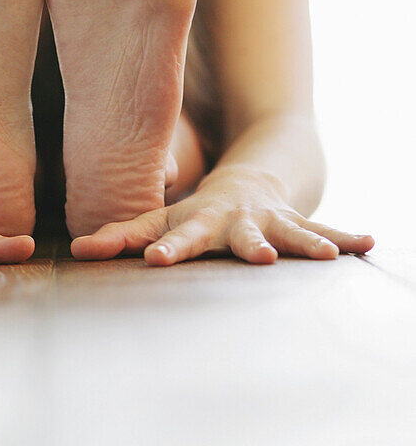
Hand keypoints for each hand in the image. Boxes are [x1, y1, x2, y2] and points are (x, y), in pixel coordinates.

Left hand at [70, 166, 373, 264]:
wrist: (246, 185)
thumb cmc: (192, 213)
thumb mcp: (159, 220)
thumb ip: (120, 235)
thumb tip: (76, 251)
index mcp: (198, 223)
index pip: (176, 235)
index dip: (166, 247)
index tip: (153, 260)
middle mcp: (235, 221)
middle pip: (238, 237)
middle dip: (247, 246)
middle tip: (257, 259)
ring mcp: (269, 222)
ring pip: (288, 234)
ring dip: (305, 244)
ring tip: (324, 256)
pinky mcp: (296, 225)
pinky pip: (323, 231)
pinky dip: (345, 238)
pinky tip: (369, 243)